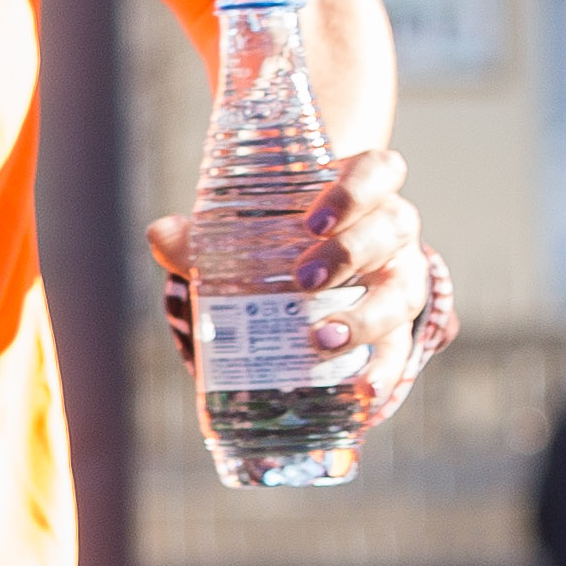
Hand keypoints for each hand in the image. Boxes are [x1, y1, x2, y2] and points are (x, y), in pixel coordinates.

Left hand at [147, 144, 440, 424]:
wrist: (307, 269)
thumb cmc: (277, 237)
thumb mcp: (245, 228)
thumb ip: (201, 233)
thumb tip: (162, 235)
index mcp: (363, 191)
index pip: (379, 172)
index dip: (356, 191)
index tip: (314, 221)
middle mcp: (391, 230)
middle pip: (391, 230)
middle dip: (350, 254)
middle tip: (304, 280)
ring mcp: (399, 277)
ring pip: (403, 291)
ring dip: (367, 318)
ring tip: (323, 340)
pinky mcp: (398, 325)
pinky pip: (402, 348)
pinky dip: (385, 371)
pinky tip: (364, 393)